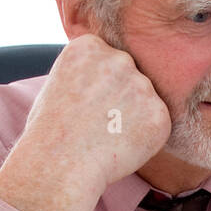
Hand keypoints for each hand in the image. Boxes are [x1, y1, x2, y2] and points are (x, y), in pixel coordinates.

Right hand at [0, 34, 171, 210]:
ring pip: (145, 101)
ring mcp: (142, 85)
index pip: (107, 62)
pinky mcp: (159, 113)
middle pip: (130, 77)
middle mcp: (119, 58)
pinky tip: (120, 147)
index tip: (83, 106)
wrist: (59, 164)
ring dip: (133, 118)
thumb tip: (111, 79)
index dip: (98, 88)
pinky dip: (145, 138)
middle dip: (120, 99)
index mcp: (90, 45)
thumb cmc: (51, 132)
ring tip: (106, 137)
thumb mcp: (59, 84)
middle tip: (98, 125)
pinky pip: (157, 124)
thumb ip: (89, 72)